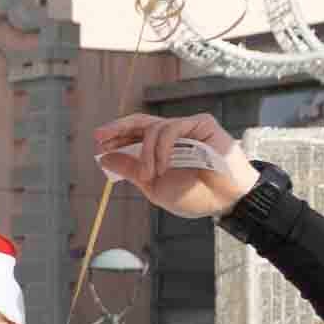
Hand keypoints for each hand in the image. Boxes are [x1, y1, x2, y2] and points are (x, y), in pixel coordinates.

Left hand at [94, 112, 257, 220]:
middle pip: (139, 122)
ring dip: (145, 153)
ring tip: (150, 175)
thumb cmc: (195, 195)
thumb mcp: (155, 187)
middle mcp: (173, 135)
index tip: (98, 143)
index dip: (116, 137)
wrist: (226, 201)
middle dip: (118, 128)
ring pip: (153, 128)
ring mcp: (187, 128)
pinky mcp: (201, 124)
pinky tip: (162, 166)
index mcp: (161, 149)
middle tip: (100, 137)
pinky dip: (161, 147)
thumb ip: (132, 171)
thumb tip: (105, 157)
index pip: (134, 136)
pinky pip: (172, 128)